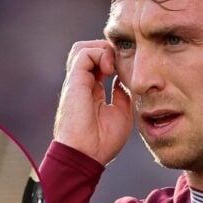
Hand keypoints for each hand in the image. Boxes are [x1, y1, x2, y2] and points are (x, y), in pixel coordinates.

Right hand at [53, 40, 132, 165]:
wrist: (86, 154)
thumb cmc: (102, 142)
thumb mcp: (121, 113)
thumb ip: (121, 94)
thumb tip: (122, 80)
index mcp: (91, 91)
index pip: (98, 63)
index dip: (114, 60)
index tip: (127, 71)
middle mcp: (81, 83)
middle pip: (89, 51)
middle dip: (107, 51)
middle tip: (120, 66)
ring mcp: (76, 81)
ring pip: (83, 47)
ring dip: (102, 50)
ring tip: (113, 67)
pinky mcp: (74, 80)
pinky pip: (84, 52)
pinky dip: (100, 54)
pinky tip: (110, 70)